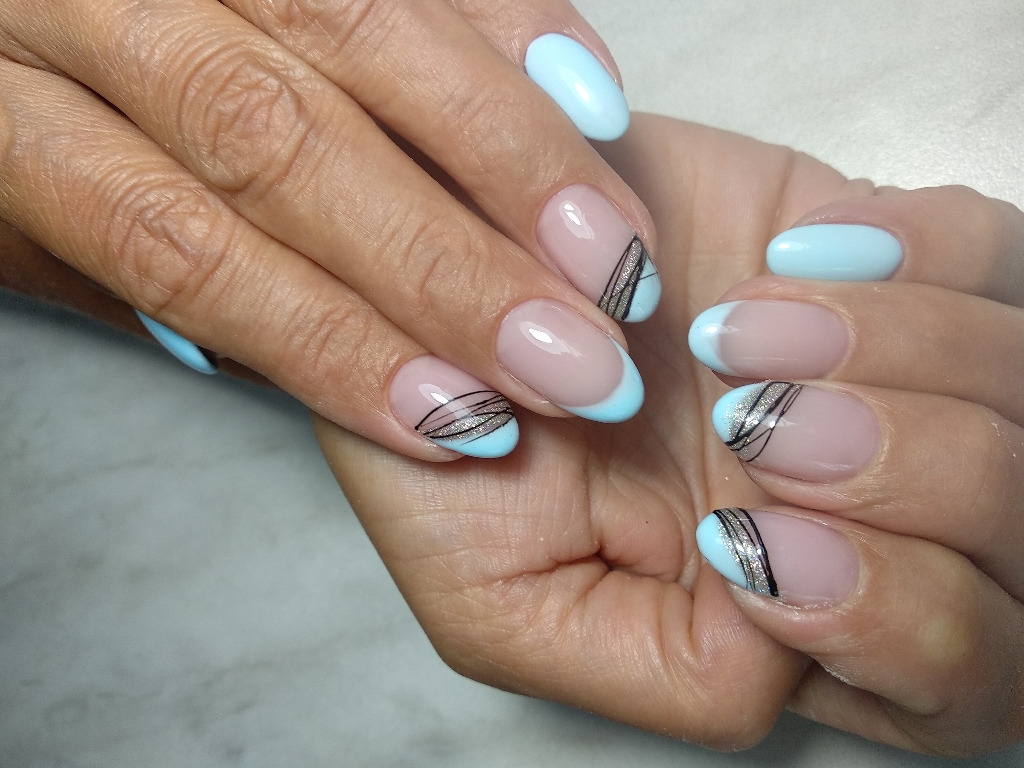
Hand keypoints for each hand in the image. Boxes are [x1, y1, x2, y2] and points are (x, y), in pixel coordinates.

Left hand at [0, 0, 659, 460]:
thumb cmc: (37, 126)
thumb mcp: (40, 227)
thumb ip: (163, 280)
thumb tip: (298, 353)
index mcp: (5, 119)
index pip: (179, 249)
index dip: (328, 343)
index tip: (456, 419)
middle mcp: (78, 4)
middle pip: (278, 142)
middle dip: (443, 263)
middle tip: (572, 353)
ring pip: (355, 26)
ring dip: (501, 147)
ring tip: (605, 245)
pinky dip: (504, 18)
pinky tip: (582, 93)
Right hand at [315, 113, 1023, 754]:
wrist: (455, 291)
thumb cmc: (472, 451)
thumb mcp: (508, 606)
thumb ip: (658, 669)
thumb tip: (792, 611)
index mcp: (812, 624)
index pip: (972, 666)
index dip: (896, 612)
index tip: (745, 536)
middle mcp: (884, 514)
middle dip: (909, 473)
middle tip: (751, 420)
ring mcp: (899, 380)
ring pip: (1022, 382)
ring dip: (896, 354)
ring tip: (736, 332)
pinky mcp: (890, 258)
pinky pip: (997, 253)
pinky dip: (917, 249)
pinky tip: (801, 257)